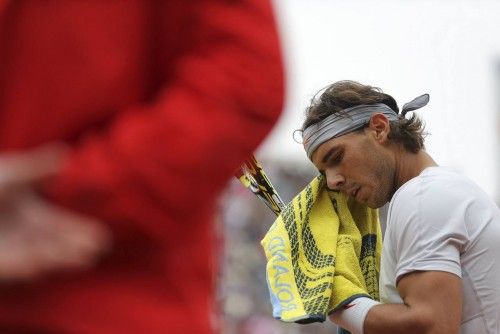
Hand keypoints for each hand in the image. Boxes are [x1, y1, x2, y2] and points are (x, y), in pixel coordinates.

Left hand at [0, 145, 111, 281]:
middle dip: (76, 247)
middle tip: (99, 249)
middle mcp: (25, 235)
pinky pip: (11, 265)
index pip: (62, 225)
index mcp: (33, 214)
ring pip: (39, 257)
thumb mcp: (10, 173)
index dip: (80, 231)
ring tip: (82, 259)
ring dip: (59, 259)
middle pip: (56, 244)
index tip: (102, 236)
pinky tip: (39, 262)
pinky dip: (26, 265)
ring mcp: (11, 249)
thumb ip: (37, 168)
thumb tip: (66, 153)